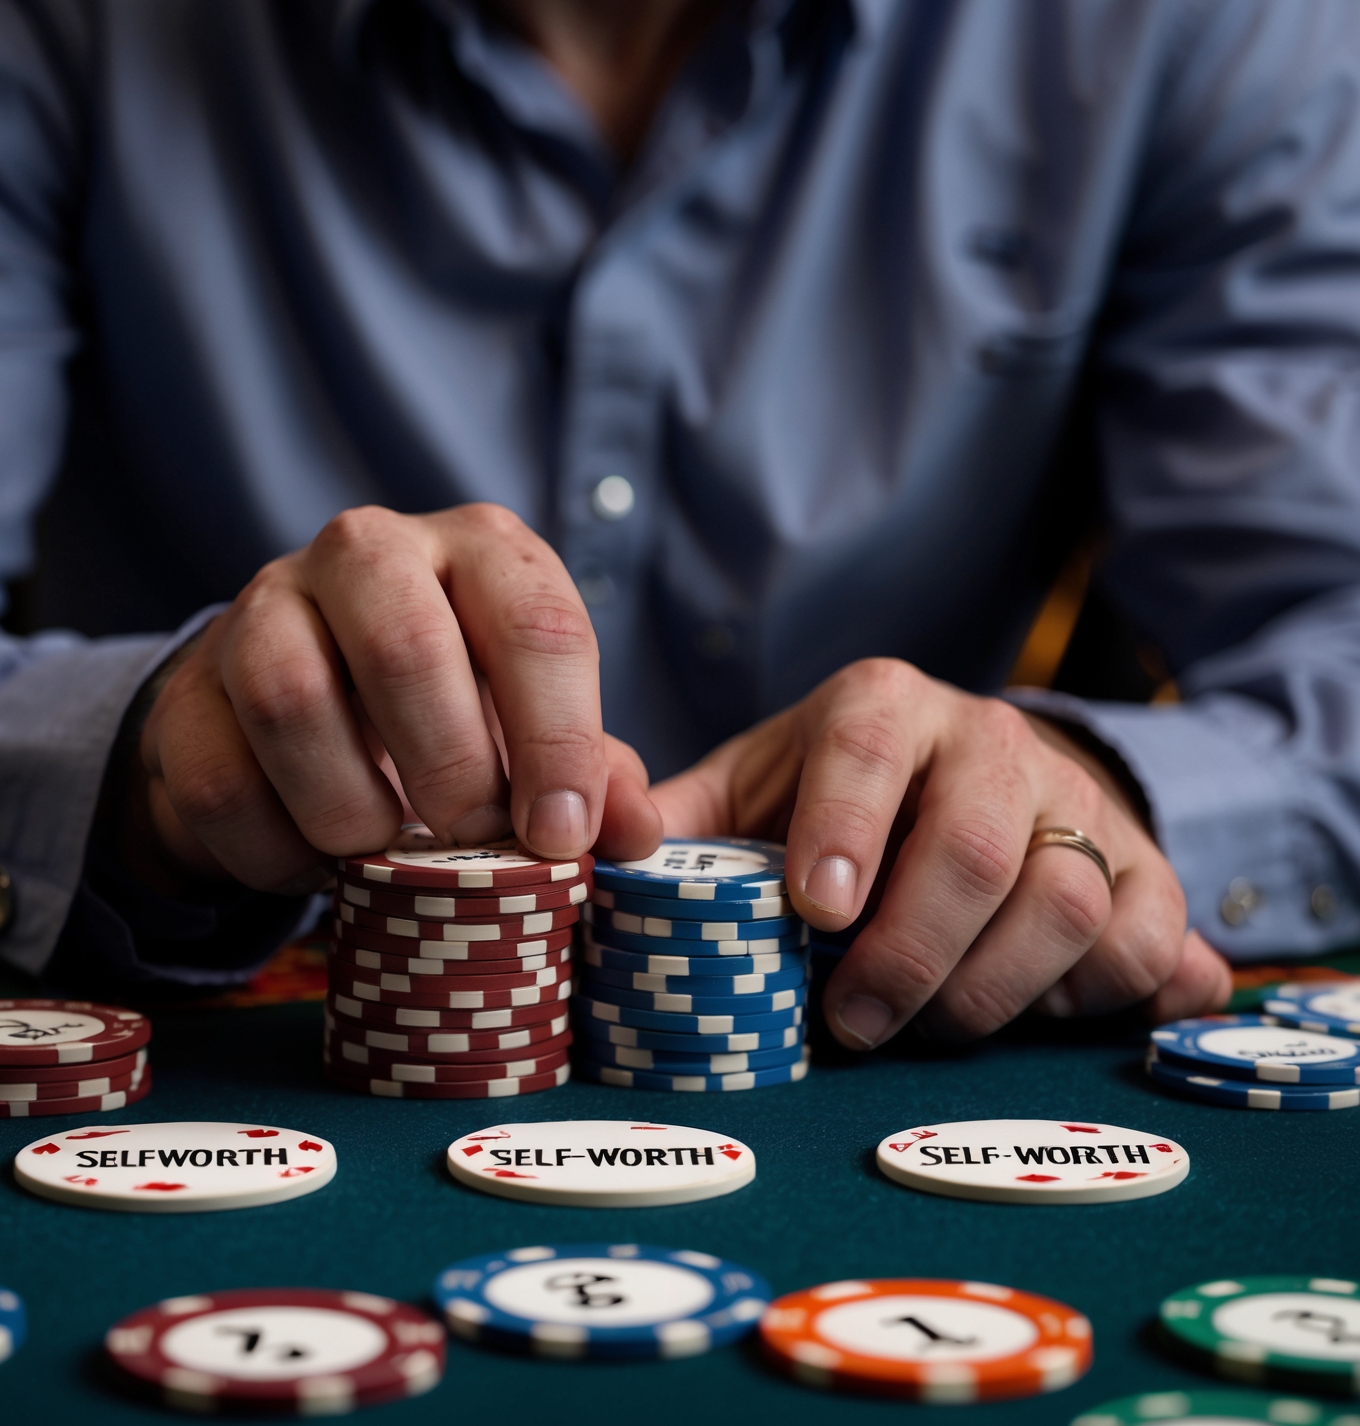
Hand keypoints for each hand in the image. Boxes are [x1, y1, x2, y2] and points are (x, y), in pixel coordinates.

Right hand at [123, 504, 662, 895]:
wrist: (299, 694)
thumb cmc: (446, 705)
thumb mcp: (530, 724)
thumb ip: (592, 773)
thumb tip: (635, 834)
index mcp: (479, 550)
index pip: (536, 623)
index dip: (558, 739)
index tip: (561, 835)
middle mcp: (367, 550)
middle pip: (404, 646)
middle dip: (450, 768)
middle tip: (471, 842)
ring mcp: (264, 605)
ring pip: (293, 702)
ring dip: (350, 809)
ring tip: (385, 853)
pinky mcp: (190, 686)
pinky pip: (220, 780)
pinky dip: (275, 850)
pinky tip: (314, 864)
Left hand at [650, 658, 1231, 1045]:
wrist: (983, 775)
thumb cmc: (843, 797)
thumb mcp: (754, 790)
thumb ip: (676, 820)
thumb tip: (584, 843)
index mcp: (885, 707)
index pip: (870, 744)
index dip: (845, 825)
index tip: (813, 909)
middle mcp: (992, 741)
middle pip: (978, 845)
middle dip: (911, 949)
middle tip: (855, 1020)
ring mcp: (1081, 804)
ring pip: (1066, 904)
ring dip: (990, 990)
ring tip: (927, 1024)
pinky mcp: (1148, 870)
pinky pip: (1147, 946)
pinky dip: (1092, 999)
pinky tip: (1030, 1009)